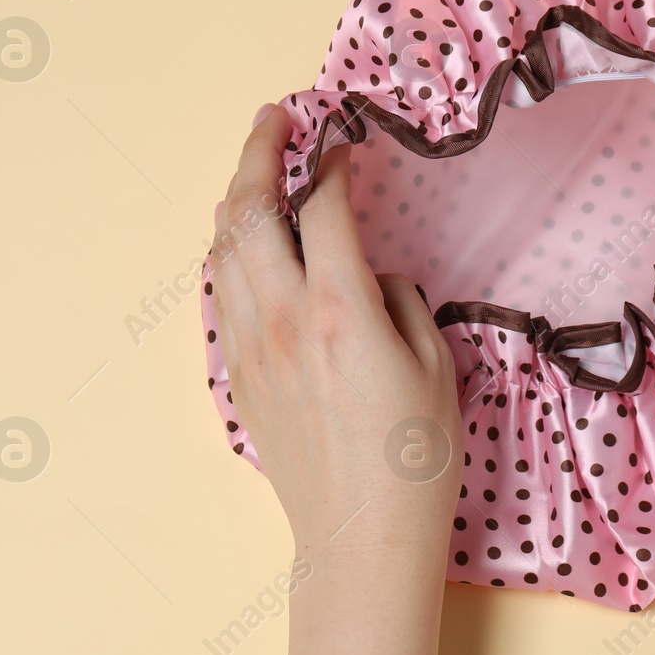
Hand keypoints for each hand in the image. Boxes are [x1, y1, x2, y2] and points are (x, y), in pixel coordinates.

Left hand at [210, 103, 462, 566]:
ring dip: (237, 196)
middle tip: (274, 117)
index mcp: (340, 310)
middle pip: (251, 210)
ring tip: (256, 168)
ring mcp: (250, 346)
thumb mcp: (435, 365)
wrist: (360, 537)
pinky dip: (228, 249)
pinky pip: (219, 291)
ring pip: (223, 247)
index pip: (324, 207)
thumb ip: (397, 300)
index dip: (333, 164)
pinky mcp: (237, 373)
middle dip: (259, 151)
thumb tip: (367, 273)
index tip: (345, 143)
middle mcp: (283, 318)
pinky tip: (242, 240)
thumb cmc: (414, 458)